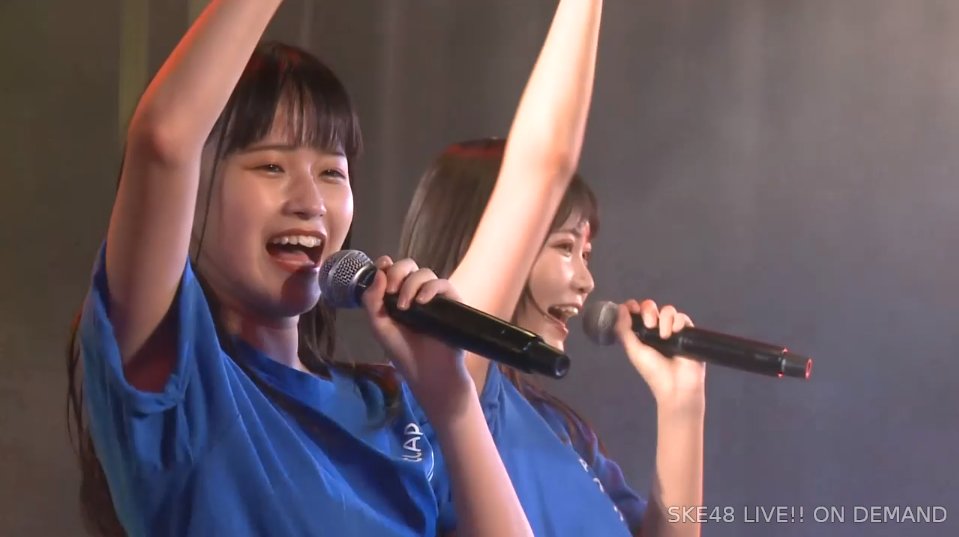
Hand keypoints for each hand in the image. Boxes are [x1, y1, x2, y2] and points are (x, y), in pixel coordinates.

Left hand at [361, 256, 472, 416]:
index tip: (382, 266)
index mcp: (397, 296)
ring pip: (425, 273)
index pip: (393, 270)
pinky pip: (443, 284)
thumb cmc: (402, 351)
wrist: (426, 371)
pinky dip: (431, 288)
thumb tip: (379, 271)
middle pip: (409, 266)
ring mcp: (434, 297)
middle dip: (398, 272)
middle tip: (392, 290)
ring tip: (405, 306)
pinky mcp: (451, 303)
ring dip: (411, 284)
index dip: (387, 265)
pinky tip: (421, 301)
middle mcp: (416, 293)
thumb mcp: (379, 325)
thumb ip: (372, 299)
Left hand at [615, 299, 705, 414]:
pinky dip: (678, 322)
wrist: (677, 386)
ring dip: (664, 319)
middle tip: (650, 326)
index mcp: (641, 334)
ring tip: (664, 336)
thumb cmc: (653, 371)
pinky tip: (676, 333)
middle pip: (651, 306)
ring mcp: (673, 330)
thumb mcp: (633, 351)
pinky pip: (683, 317)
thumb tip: (621, 308)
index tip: (632, 308)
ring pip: (668, 310)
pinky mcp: (688, 332)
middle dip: (649, 311)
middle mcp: (656, 329)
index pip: (636, 312)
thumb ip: (624, 330)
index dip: (633, 306)